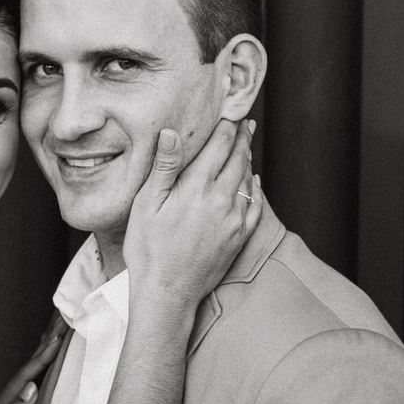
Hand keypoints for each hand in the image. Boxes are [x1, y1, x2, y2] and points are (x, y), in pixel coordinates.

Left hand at [0, 312, 67, 403]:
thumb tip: (30, 387)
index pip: (25, 376)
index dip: (42, 357)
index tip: (58, 339)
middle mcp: (3, 401)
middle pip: (26, 366)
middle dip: (45, 343)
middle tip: (63, 319)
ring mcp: (9, 402)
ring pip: (29, 369)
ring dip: (45, 348)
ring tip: (61, 327)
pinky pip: (30, 376)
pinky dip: (41, 360)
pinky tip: (49, 350)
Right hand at [123, 119, 260, 320]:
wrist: (168, 293)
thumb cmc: (149, 250)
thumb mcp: (147, 205)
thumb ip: (165, 167)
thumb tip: (173, 133)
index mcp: (197, 188)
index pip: (218, 146)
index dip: (226, 126)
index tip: (230, 111)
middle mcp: (221, 200)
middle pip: (238, 159)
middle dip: (241, 138)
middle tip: (245, 122)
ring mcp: (233, 220)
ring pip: (248, 180)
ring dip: (248, 159)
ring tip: (246, 145)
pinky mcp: (239, 238)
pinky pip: (255, 206)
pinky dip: (256, 189)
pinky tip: (254, 181)